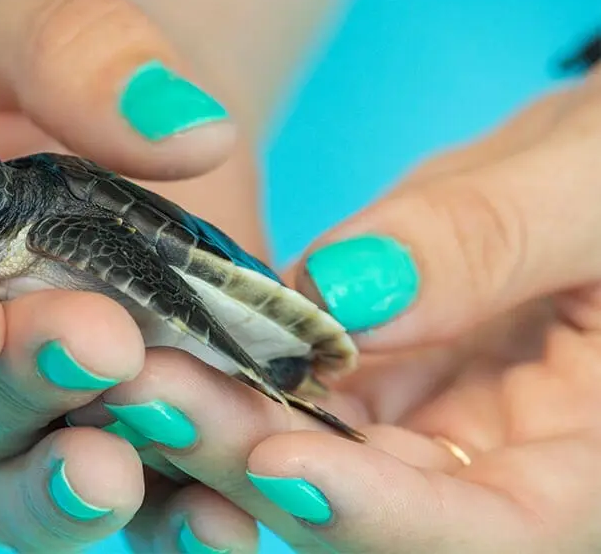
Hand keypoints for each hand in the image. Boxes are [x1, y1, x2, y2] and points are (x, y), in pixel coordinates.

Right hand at [0, 0, 251, 549]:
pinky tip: (216, 520)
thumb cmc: (22, 34)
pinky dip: (157, 517)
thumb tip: (184, 130)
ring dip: (60, 487)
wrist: (104, 92)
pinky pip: (110, 489)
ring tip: (123, 474)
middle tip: (93, 348)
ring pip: (4, 472)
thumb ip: (76, 47)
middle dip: (5, 387)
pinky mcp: (88, 416)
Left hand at [68, 73, 600, 552]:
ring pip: (309, 456)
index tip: (280, 466)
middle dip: (254, 461)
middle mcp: (494, 466)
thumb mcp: (589, 184)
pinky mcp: (368, 381)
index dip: (379, 515)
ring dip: (217, 421)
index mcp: (588, 462)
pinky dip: (229, 373)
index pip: (488, 531)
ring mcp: (420, 428)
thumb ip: (487, 240)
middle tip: (151, 393)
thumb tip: (345, 290)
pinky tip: (162, 338)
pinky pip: (290, 394)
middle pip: (366, 508)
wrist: (591, 170)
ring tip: (132, 366)